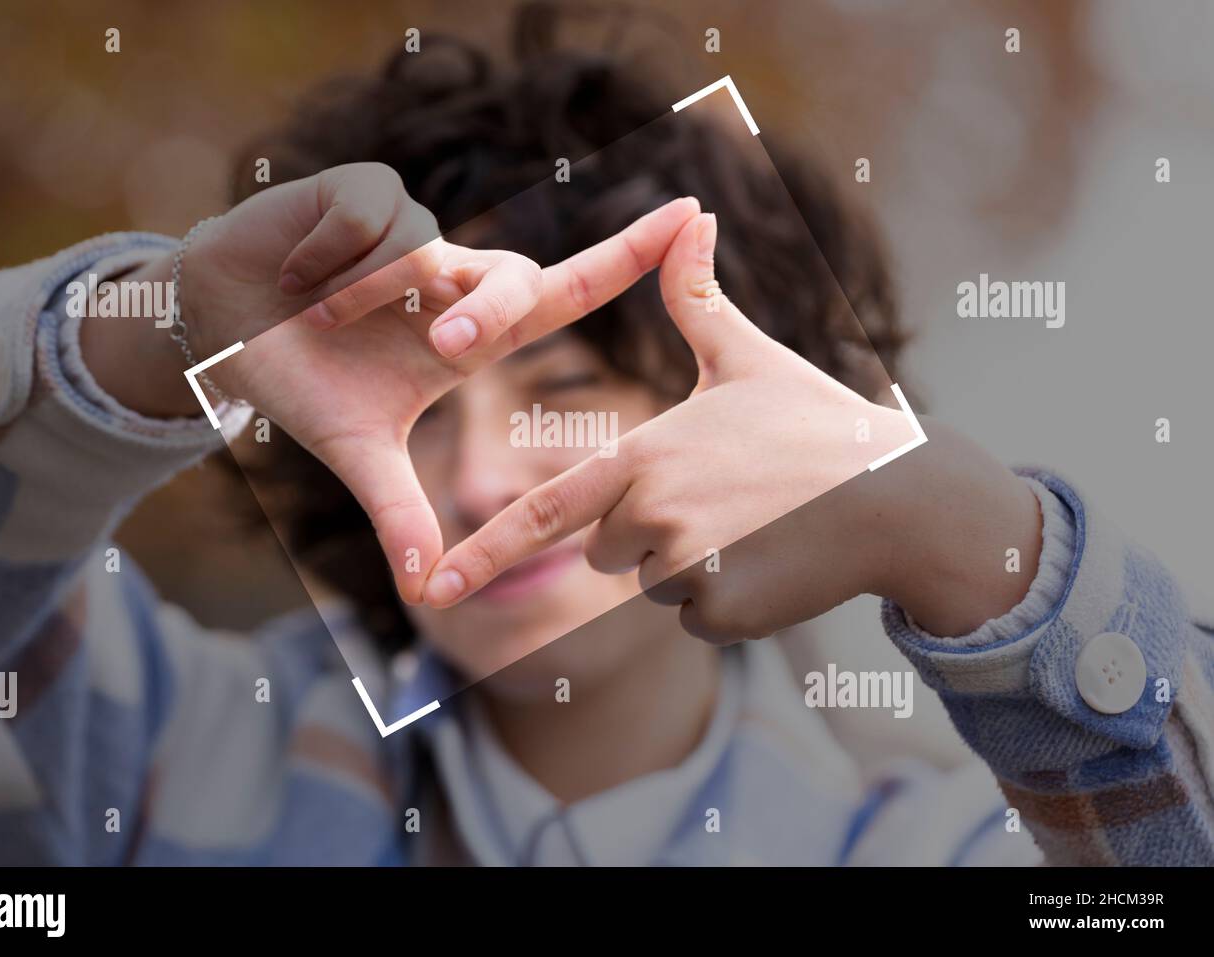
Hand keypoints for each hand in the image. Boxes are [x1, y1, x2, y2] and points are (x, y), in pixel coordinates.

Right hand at [216, 195, 701, 602]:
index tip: (692, 217)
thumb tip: (426, 593)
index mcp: (465, 334)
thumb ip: (399, 512)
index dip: (628, 257)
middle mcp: (449, 276)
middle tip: (435, 346)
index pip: (563, 293)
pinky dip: (326, 256)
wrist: (215, 327)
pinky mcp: (357, 191)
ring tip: (313, 316)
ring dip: (364, 296)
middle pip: (513, 279)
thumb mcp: (356, 452)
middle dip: (482, 312)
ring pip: (427, 248)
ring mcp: (409, 232)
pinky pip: (370, 216)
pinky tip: (295, 274)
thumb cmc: (301, 380)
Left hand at [424, 212, 1042, 641]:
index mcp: (642, 454)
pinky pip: (694, 614)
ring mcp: (686, 569)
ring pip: (651, 582)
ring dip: (688, 564)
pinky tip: (770, 559)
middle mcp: (650, 514)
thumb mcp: (748, 357)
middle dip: (646, 529)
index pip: (543, 512)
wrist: (899, 496)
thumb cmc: (816, 422)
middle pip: (604, 545)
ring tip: (751, 524)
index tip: (432, 586)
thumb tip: (689, 219)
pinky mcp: (720, 613)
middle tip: (721, 497)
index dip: (483, 551)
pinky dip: (723, 597)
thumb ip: (696, 300)